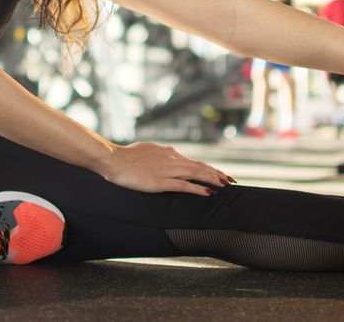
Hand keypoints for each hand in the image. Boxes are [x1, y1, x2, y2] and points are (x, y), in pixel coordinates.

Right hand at [96, 141, 233, 195]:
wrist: (113, 159)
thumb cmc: (125, 156)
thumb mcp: (146, 150)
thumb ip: (159, 153)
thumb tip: (167, 153)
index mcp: (168, 152)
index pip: (193, 161)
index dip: (208, 168)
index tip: (219, 174)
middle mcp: (171, 158)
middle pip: (200, 166)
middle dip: (217, 174)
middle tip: (231, 180)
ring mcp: (167, 170)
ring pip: (196, 173)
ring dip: (213, 179)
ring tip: (225, 185)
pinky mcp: (160, 181)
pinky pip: (184, 185)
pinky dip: (198, 189)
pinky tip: (208, 193)